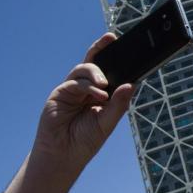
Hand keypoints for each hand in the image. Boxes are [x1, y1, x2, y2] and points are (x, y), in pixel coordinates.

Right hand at [31, 34, 132, 170]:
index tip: (130, 46)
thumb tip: (131, 85)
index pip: (112, 71)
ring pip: (85, 69)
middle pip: (96, 62)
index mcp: (102, 94)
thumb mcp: (107, 122)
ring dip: (96, 73)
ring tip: (105, 85)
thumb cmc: (86, 140)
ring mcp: (74, 89)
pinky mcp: (61, 92)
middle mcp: (88, 88)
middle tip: (111, 38)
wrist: (63, 154)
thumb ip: (119, 104)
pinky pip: (76, 82)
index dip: (118, 58)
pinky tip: (98, 94)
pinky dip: (88, 86)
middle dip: (102, 47)